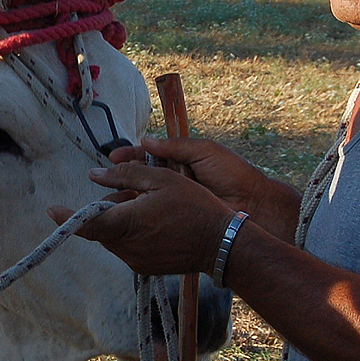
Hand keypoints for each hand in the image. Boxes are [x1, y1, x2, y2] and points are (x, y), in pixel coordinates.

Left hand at [47, 158, 232, 276]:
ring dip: (122, 221)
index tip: (51, 210)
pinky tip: (157, 224)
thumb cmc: (194, 206)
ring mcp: (136, 261)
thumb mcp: (161, 179)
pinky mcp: (145, 268)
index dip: (67, 217)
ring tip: (150, 207)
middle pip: (102, 226)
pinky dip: (133, 233)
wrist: (221, 244)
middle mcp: (127, 247)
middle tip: (133, 193)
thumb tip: (94, 175)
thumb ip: (124, 175)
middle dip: (109, 208)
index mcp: (128, 223)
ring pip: (114, 237)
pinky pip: (128, 247)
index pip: (88, 224)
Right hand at [114, 136, 300, 242]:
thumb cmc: (234, 175)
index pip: (150, 156)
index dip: (131, 156)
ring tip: (110, 199)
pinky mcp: (179, 220)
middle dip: (123, 178)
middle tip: (103, 180)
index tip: (113, 157)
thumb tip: (146, 141)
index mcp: (182, 161)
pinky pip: (155, 216)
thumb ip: (175, 146)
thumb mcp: (204, 151)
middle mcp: (176, 180)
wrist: (255, 205)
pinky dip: (140, 215)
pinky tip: (126, 215)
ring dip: (127, 198)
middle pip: (143, 177)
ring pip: (145, 198)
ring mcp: (177, 201)